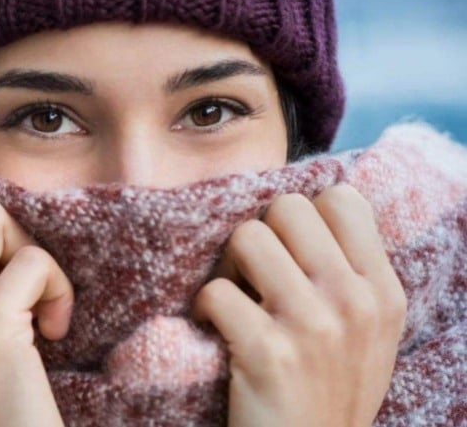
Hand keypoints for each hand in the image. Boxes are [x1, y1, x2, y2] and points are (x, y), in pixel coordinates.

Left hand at [192, 184, 406, 426]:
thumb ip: (349, 274)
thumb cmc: (328, 390)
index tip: (290, 251)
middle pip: (287, 208)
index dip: (304, 217)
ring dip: (228, 267)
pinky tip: (216, 330)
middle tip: (253, 274)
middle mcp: (354, 301)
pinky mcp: (267, 351)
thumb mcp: (367, 332)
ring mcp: (312, 325)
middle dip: (260, 235)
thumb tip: (299, 212)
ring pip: (246, 237)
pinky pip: (216, 290)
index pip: (342, 199)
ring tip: (235, 300)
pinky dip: (204, 308)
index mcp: (382, 291)